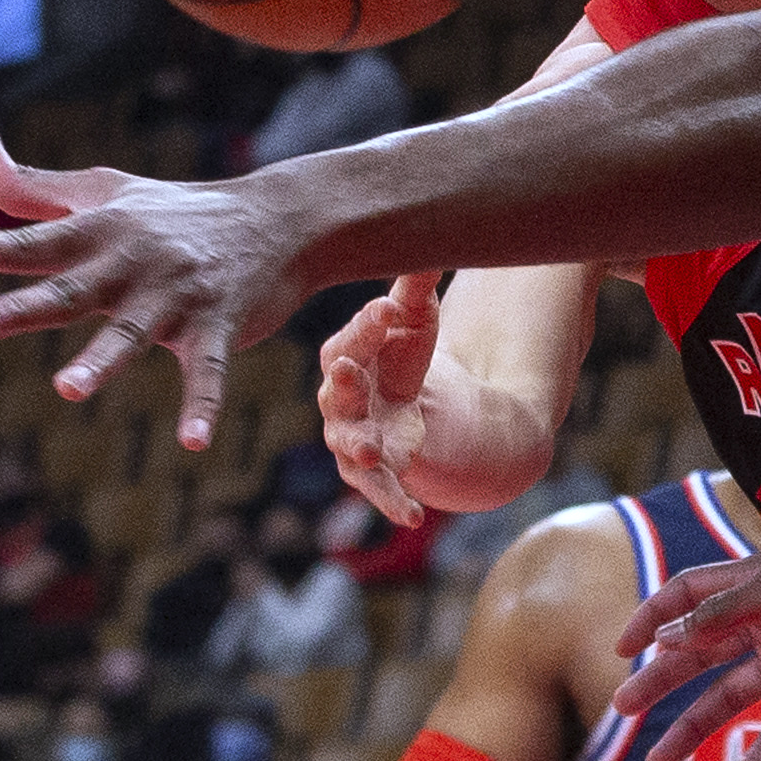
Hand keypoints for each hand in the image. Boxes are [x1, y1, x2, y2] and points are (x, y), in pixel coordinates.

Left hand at [0, 124, 309, 449]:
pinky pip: (208, 369)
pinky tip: (192, 441)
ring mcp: (177, 296)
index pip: (32, 241)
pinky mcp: (218, 324)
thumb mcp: (105, 190)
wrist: (279, 219)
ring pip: (132, 332)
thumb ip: (33, 185)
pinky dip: (202, 404)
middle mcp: (133, 262)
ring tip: (69, 389)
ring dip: (102, 360)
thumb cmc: (176, 210)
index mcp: (100, 231)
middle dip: (21, 307)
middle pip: (69, 288)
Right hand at [318, 275, 441, 527]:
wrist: (421, 406)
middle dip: (343, 383)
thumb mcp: (416, 319)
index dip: (368, 326)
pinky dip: (394, 503)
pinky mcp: (377, 473)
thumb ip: (414, 289)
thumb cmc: (404, 353)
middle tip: (347, 372)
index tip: (389, 310)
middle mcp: (340, 401)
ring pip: (348, 445)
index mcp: (346, 356)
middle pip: (337, 392)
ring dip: (358, 447)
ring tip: (372, 452)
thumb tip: (423, 244)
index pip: (350, 341)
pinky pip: (382, 490)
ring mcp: (354, 440)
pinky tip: (414, 516)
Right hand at [612, 553, 760, 760]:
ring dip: (691, 730)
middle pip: (699, 652)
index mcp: (756, 585)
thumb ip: (720, 615)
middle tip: (622, 710)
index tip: (623, 650)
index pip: (688, 595)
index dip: (653, 616)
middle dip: (660, 681)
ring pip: (728, 700)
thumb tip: (662, 637)